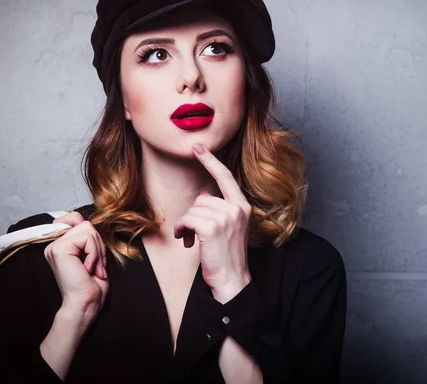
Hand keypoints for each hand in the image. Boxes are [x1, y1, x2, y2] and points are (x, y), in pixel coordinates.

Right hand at [44, 211, 108, 319]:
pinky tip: (87, 269)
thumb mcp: (92, 254)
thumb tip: (89, 222)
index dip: (90, 232)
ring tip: (92, 268)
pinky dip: (94, 254)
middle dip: (98, 245)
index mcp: (60, 245)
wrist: (86, 303)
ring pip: (88, 229)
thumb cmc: (91, 284)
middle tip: (96, 266)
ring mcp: (54, 246)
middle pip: (86, 224)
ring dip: (97, 250)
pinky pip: (87, 238)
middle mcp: (54, 244)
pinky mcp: (59, 249)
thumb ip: (88, 237)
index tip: (93, 254)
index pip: (74, 218)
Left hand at [173, 143, 251, 302]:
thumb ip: (220, 208)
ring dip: (187, 226)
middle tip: (195, 235)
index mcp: (243, 206)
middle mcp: (237, 208)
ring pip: (193, 209)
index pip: (226, 177)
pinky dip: (183, 230)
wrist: (232, 280)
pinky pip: (187, 219)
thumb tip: (204, 197)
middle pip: (202, 198)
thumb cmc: (226, 255)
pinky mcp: (212, 227)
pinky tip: (188, 242)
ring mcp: (226, 217)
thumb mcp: (229, 228)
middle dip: (194, 216)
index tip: (198, 147)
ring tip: (193, 241)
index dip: (211, 161)